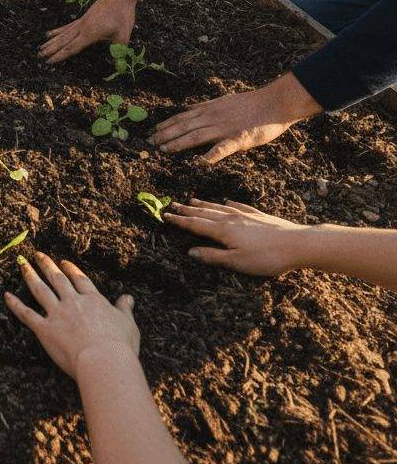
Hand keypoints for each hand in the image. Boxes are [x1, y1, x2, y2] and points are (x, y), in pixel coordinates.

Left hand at [5, 253, 138, 381]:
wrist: (104, 360)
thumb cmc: (120, 346)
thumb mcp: (128, 324)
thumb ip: (125, 309)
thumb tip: (128, 298)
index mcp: (93, 300)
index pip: (80, 280)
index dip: (71, 270)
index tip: (63, 262)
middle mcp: (73, 302)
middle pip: (57, 279)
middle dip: (47, 265)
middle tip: (38, 254)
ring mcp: (58, 314)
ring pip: (40, 289)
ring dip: (29, 275)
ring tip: (21, 263)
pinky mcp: (45, 329)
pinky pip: (27, 314)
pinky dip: (15, 304)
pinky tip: (6, 295)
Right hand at [39, 0, 134, 64]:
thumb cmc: (122, 14)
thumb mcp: (124, 35)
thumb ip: (118, 51)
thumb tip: (117, 66)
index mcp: (90, 33)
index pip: (72, 48)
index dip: (60, 56)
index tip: (50, 62)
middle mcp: (82, 27)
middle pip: (63, 41)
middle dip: (51, 50)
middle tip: (39, 56)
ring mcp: (81, 22)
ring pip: (63, 34)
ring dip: (51, 42)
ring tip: (40, 47)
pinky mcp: (83, 18)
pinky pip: (67, 27)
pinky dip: (57, 31)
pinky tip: (49, 33)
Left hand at [148, 72, 322, 162]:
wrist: (275, 102)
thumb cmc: (252, 103)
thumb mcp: (224, 101)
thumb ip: (207, 107)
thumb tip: (191, 109)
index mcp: (210, 109)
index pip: (182, 117)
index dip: (166, 124)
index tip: (153, 130)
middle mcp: (212, 117)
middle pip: (183, 126)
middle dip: (164, 134)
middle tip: (149, 143)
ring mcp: (224, 128)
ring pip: (195, 135)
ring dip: (178, 143)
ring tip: (163, 150)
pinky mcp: (239, 139)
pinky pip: (222, 148)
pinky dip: (210, 155)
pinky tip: (200, 163)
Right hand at [163, 198, 305, 275]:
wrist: (299, 244)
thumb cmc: (268, 257)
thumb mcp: (237, 263)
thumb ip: (213, 257)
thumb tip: (191, 251)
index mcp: (223, 231)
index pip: (195, 225)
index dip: (179, 221)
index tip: (165, 216)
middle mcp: (231, 219)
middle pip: (204, 213)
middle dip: (187, 210)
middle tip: (172, 205)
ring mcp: (246, 216)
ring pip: (219, 208)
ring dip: (203, 205)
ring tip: (192, 200)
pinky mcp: (260, 216)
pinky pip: (239, 207)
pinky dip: (229, 204)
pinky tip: (227, 201)